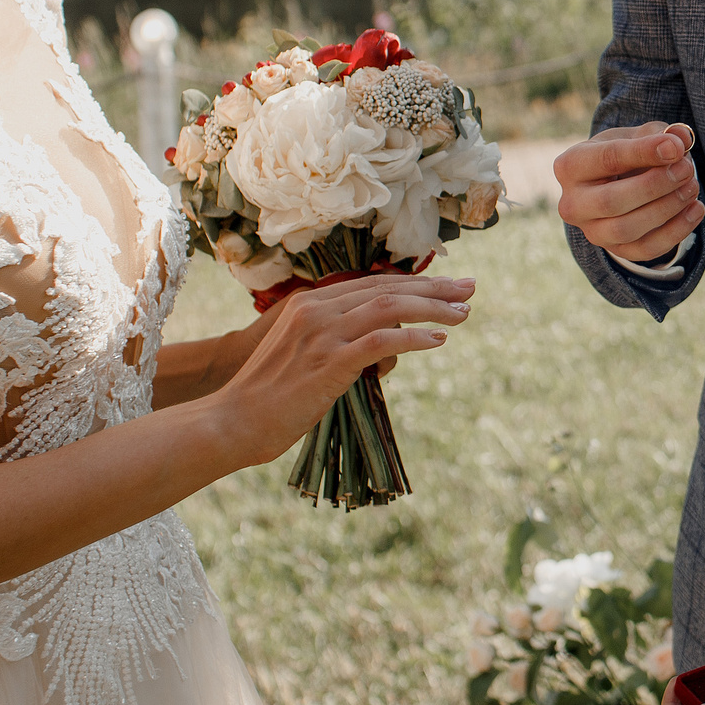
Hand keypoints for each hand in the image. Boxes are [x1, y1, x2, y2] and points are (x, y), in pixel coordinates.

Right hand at [206, 274, 475, 464]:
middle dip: (433, 288)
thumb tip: (388, 353)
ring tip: (463, 314)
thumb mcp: (307, 358)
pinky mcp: (329, 361)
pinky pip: (381, 340)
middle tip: (469, 289)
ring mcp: (322, 334)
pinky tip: (437, 340)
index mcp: (310, 303)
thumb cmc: (271, 397)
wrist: (234, 421)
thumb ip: (344, 346)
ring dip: (432, 308)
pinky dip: (413, 338)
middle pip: (387, 289)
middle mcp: (317, 310)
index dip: (413, 283)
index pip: (373, 284)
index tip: (447, 286)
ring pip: (389, 307)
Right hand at [555, 122, 704, 264]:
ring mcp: (592, 232)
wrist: (620, 182)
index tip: (676, 148)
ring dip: (666, 208)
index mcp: (571, 165)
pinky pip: (645, 249)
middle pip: (612, 201)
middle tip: (687, 169)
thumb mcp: (640, 135)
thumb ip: (662, 133)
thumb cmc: (628, 153)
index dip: (644, 153)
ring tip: (692, 187)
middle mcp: (572, 203)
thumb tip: (681, 139)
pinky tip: (695, 210)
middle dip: (655, 185)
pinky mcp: (615, 251)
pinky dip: (676, 232)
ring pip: (626, 229)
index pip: (607, 159)